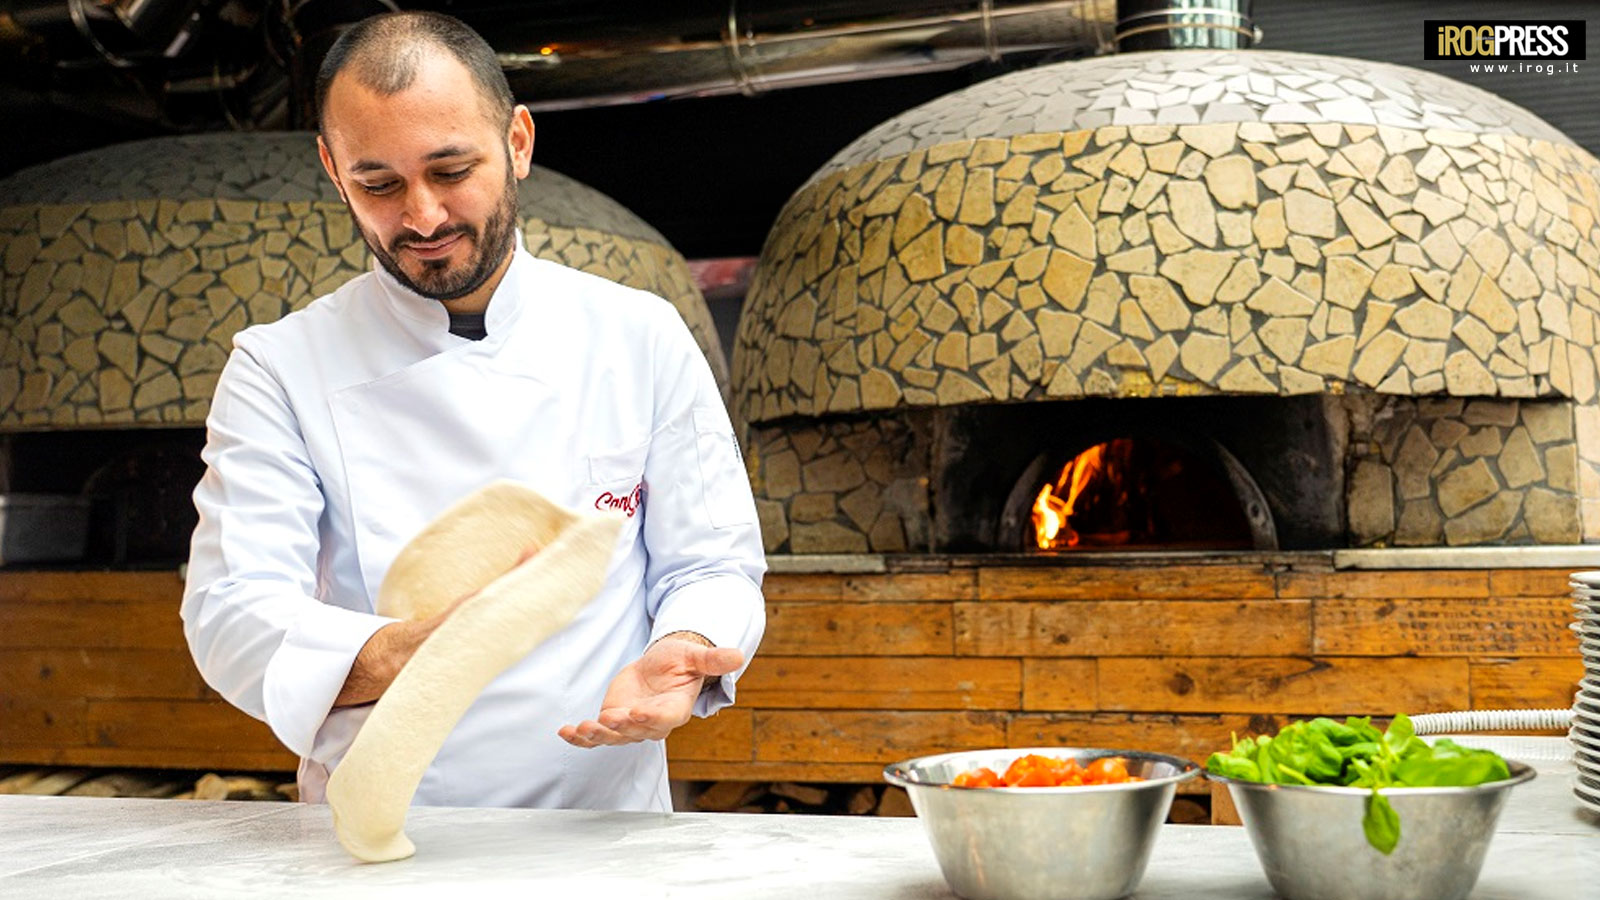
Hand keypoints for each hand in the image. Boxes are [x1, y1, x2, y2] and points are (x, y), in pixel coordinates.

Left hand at [558, 633, 743, 747]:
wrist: (661, 666)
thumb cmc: (681, 661)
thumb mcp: (696, 656)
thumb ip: (713, 660)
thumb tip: (738, 655)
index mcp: (675, 709)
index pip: (664, 718)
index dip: (651, 718)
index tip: (637, 712)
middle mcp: (652, 723)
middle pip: (636, 731)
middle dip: (620, 727)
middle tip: (607, 718)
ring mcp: (631, 725)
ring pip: (614, 737)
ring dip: (597, 735)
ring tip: (580, 728)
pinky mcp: (613, 722)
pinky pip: (596, 735)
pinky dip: (580, 737)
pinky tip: (564, 732)